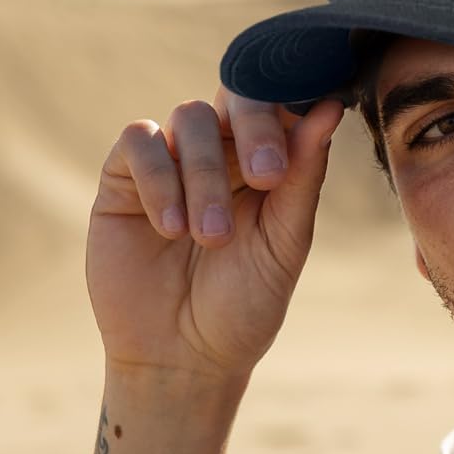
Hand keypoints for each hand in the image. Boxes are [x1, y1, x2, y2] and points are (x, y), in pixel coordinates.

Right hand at [86, 89, 345, 381]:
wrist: (184, 358)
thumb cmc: (244, 305)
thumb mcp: (284, 244)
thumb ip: (302, 177)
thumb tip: (330, 108)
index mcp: (269, 162)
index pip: (282, 104)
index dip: (292, 100)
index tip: (312, 122)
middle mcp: (222, 152)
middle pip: (237, 95)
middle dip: (256, 128)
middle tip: (269, 176)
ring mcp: (172, 160)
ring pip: (190, 118)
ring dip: (207, 175)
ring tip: (212, 239)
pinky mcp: (123, 178)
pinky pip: (139, 143)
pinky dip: (159, 180)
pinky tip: (172, 229)